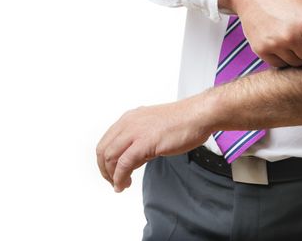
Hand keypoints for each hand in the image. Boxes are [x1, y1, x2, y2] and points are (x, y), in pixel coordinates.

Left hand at [95, 96, 211, 192]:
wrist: (198, 115)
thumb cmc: (183, 121)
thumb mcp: (154, 129)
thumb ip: (140, 143)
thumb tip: (133, 161)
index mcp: (130, 118)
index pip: (107, 140)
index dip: (105, 159)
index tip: (111, 171)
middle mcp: (129, 123)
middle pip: (103, 149)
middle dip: (104, 169)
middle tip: (112, 181)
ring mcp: (135, 132)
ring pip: (110, 157)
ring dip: (111, 175)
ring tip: (120, 185)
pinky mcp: (144, 143)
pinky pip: (124, 164)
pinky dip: (120, 177)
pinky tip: (124, 184)